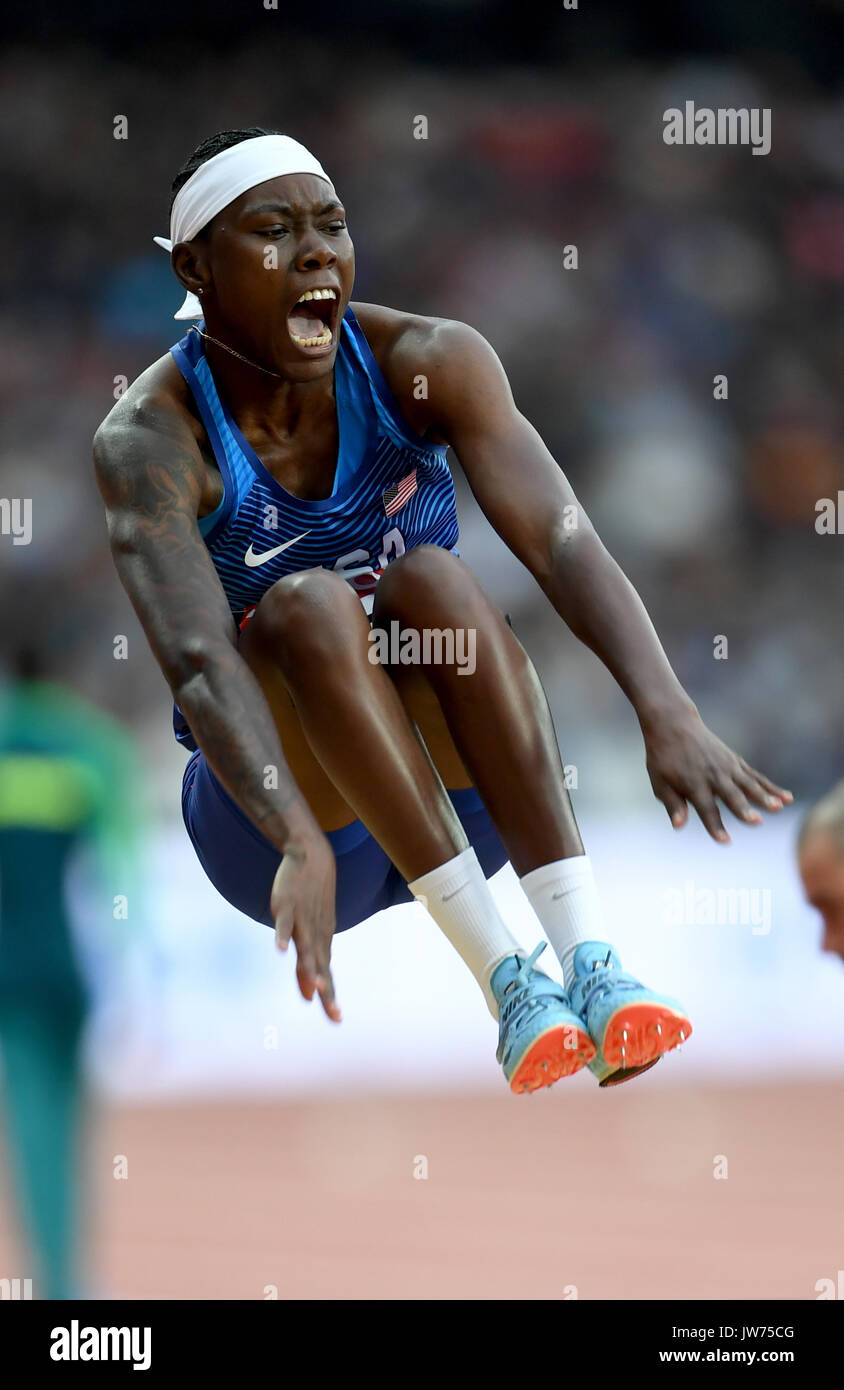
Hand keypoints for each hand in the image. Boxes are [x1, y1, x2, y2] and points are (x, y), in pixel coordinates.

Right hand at [271, 832, 340, 1020]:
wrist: (312, 856)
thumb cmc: (313, 900)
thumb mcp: (312, 933)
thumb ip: (308, 966)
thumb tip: (309, 996)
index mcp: (321, 941)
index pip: (326, 974)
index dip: (330, 996)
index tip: (337, 1020)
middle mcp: (315, 933)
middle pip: (320, 965)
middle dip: (326, 990)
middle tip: (334, 1013)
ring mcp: (301, 919)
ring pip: (306, 946)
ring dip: (310, 967)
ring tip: (316, 988)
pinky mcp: (286, 904)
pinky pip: (283, 923)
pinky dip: (282, 936)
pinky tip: (280, 950)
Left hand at [642, 704, 792, 842]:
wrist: (673, 724)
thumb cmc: (663, 758)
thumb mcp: (659, 782)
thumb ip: (672, 804)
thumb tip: (678, 826)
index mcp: (693, 784)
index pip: (706, 809)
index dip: (715, 825)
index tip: (724, 841)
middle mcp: (713, 775)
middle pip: (731, 795)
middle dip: (743, 809)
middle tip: (756, 822)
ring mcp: (727, 767)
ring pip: (749, 784)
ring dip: (764, 797)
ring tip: (779, 808)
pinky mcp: (736, 761)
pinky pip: (756, 776)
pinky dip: (771, 787)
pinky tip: (787, 798)